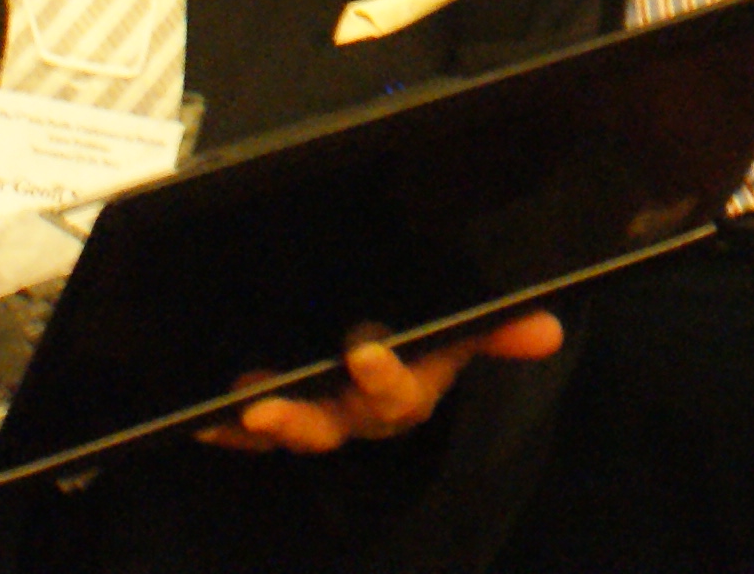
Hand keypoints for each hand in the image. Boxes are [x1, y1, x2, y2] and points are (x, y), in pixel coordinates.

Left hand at [209, 309, 562, 453]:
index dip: (384, 377)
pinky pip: (252, 428)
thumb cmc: (432, 329)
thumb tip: (549, 329)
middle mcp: (362, 410)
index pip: (402, 391)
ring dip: (266, 424)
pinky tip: (203, 417)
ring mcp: (320, 412)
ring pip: (294, 429)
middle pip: (336, 424)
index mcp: (409, 386)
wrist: (389, 333)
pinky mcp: (281, 411)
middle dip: (304, 417)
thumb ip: (501, 326)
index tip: (364, 350)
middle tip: (269, 405)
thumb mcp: (464, 325)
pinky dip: (227, 426)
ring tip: (238, 409)